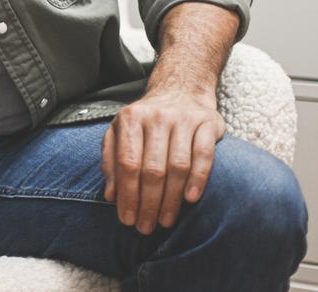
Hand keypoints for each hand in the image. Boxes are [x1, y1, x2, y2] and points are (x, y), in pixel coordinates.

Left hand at [101, 89, 226, 234]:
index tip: (127, 219)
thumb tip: (110, 195)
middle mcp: (156, 117)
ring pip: (177, 166)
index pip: (128, 163)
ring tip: (166, 220)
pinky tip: (191, 199)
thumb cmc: (146, 120)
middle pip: (152, 169)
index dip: (127, 194)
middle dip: (148, 203)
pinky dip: (198, 179)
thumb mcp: (120, 132)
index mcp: (130, 119)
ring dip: (171, 199)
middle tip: (146, 227)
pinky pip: (204, 155)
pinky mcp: (207, 123)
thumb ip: (111, 160)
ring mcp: (183, 119)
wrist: (181, 89)